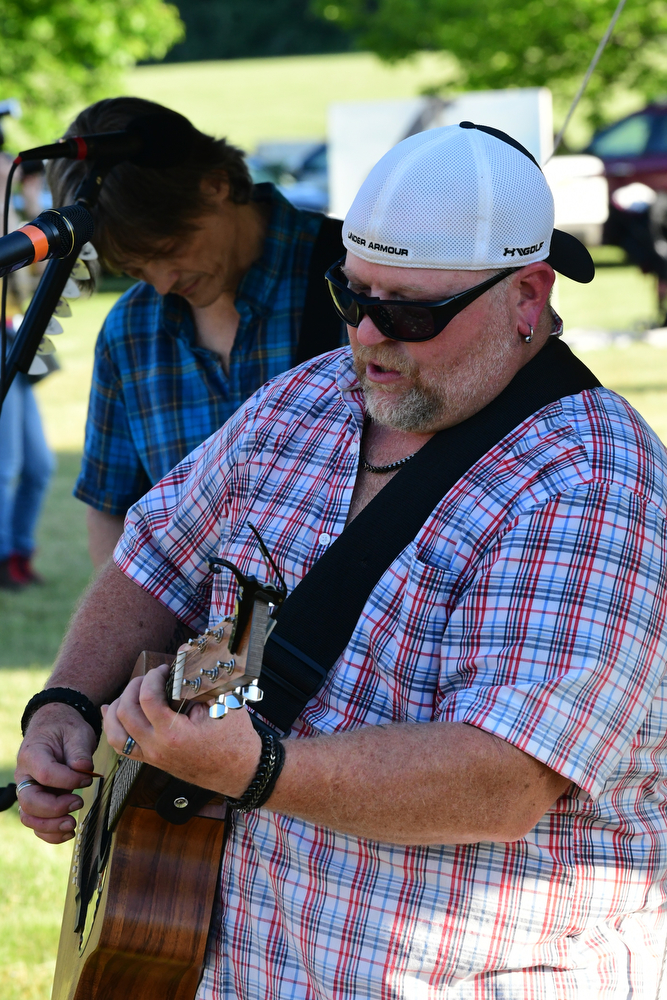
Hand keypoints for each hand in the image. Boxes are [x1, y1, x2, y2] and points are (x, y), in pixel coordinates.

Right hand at [15, 702, 96, 843]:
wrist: (54, 728)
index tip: (87, 779)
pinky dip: (49, 833)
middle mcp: (25, 776)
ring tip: (72, 824)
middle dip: (55, 809)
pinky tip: (68, 832)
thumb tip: (84, 769)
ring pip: (29, 817)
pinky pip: (36, 823)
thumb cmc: (65, 729)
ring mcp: (28, 791)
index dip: (68, 781)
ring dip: (50, 826)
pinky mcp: (37, 801)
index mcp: (32, 754)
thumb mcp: (76, 732)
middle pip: (30, 801)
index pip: (45, 774)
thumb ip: (79, 751)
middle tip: (78, 802)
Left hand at [102, 664, 261, 798]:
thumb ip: (201, 678)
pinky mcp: (152, 761)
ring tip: (130, 691)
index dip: (152, 677)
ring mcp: (152, 757)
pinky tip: (112, 712)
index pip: (147, 698)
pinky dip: (113, 727)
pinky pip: (122, 746)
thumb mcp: (222, 704)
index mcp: (174, 735)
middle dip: (134, 687)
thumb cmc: (235, 740)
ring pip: (115, 733)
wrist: (240, 771)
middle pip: (125, 712)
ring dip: (118, 708)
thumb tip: (184, 651)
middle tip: (150, 677)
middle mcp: (157, 749)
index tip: (164, 669)